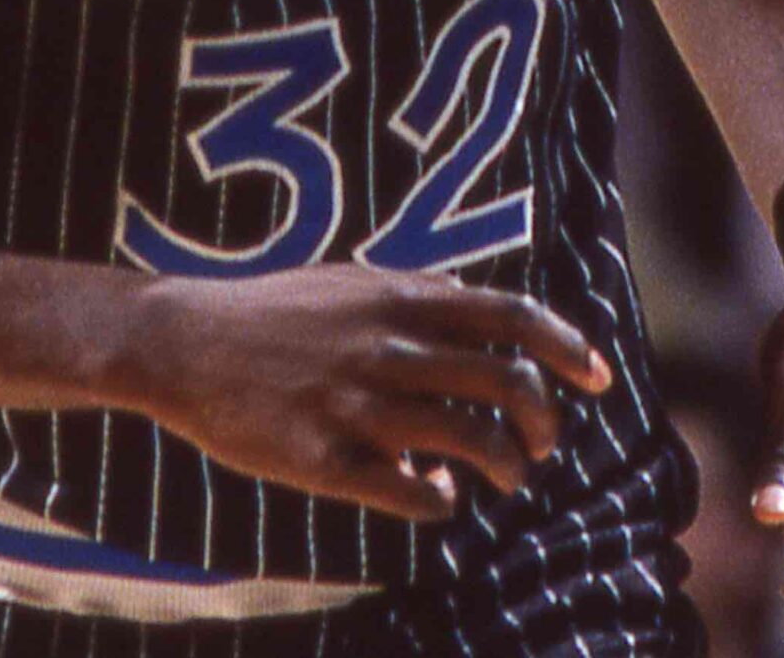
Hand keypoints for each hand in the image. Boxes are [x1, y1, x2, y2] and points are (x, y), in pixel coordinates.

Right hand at [120, 264, 611, 521]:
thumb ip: (422, 304)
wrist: (185, 343)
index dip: (568, 347)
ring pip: (471, 439)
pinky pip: (413, 490)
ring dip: (507, 465)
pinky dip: (444, 498)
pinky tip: (439, 494)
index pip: (513, 316)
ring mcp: (358, 403)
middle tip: (544, 444)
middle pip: (508, 382)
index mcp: (402, 298)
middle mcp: (389, 345)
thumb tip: (487, 331)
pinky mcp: (325, 458)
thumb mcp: (355, 284)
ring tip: (508, 477)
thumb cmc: (278, 313)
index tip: (598, 378)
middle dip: (544, 421)